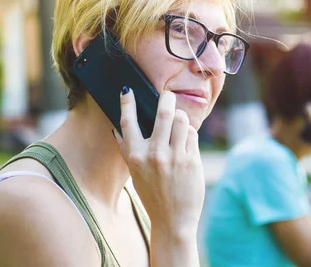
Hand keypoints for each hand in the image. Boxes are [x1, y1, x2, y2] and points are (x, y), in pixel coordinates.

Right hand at [113, 88, 204, 236]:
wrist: (173, 220)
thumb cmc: (152, 195)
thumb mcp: (135, 173)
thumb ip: (127, 150)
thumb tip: (117, 128)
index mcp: (136, 157)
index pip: (128, 122)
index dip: (127, 103)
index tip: (128, 90)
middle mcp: (155, 155)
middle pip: (163, 113)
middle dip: (167, 98)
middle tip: (168, 94)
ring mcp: (175, 157)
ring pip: (182, 120)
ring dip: (181, 117)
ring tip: (179, 122)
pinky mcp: (192, 160)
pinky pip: (193, 134)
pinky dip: (190, 133)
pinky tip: (186, 142)